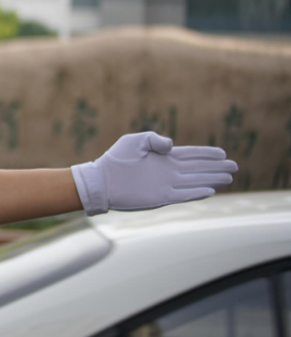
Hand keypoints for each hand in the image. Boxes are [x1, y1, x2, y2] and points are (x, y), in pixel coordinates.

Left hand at [71, 132, 237, 215]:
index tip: (222, 153)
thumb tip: (172, 145)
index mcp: (163, 157)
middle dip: (216, 168)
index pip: (190, 155)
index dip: (207, 154)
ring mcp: (165, 185)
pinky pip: (183, 195)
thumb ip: (154, 139)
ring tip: (228, 178)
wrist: (102, 180)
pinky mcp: (160, 197)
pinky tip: (210, 191)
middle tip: (234, 167)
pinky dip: (196, 193)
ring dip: (211, 180)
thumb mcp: (135, 141)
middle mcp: (168, 171)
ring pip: (195, 182)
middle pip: (197, 169)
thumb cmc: (116, 159)